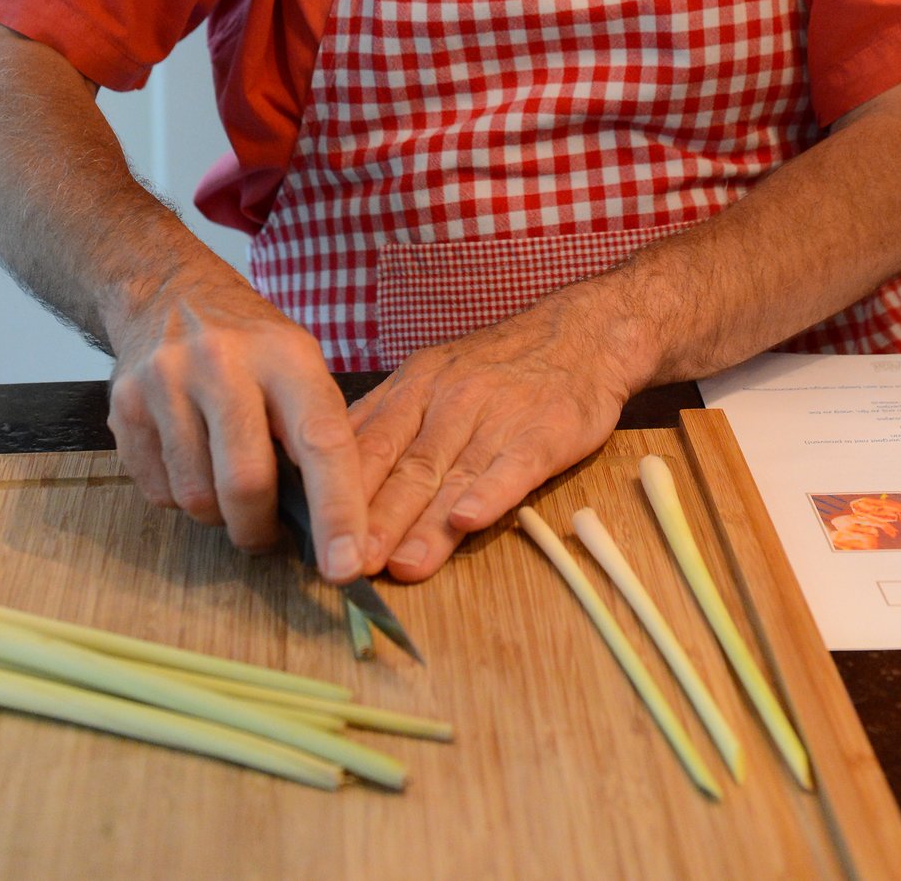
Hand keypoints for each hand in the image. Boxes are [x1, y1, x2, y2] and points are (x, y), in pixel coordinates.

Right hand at [106, 263, 367, 581]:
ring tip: (227, 481)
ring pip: (197, 497)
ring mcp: (167, 383)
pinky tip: (192, 459)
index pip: (322, 442)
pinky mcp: (124, 407)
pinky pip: (158, 492)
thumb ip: (315, 433)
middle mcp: (223, 364)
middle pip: (246, 482)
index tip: (347, 567)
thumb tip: (336, 526)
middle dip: (260, 528)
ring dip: (219, 514)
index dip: (338, 511)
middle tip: (269, 535)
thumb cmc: (250, 343)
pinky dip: (181, 497)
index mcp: (285, 355)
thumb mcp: (299, 364)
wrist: (168, 292)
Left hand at [348, 284, 632, 581]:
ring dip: (425, 524)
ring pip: (453, 474)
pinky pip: (513, 466)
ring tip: (400, 566)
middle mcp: (450, 398)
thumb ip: (384, 419)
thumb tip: (323, 465)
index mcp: (416, 386)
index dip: (341, 493)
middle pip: (406, 465)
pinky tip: (468, 520)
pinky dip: (489, 494)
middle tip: (348, 565)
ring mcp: (498, 415)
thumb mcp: (432, 375)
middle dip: (375, 518)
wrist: (583, 333)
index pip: (370, 444)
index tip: (318, 538)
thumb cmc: (499, 366)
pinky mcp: (545, 431)